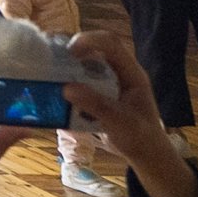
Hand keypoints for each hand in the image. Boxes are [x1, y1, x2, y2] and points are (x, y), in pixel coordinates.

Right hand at [59, 30, 197, 196]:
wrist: (147, 156)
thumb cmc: (140, 139)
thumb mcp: (119, 123)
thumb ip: (96, 105)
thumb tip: (66, 88)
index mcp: (131, 73)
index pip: (111, 43)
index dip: (89, 41)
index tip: (68, 51)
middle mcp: (121, 72)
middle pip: (97, 47)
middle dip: (74, 48)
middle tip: (52, 56)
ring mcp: (112, 81)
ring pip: (89, 61)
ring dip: (70, 63)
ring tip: (50, 69)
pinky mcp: (103, 92)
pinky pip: (85, 77)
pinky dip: (71, 78)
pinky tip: (58, 88)